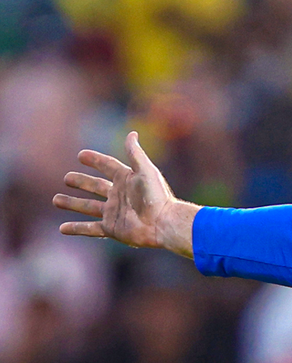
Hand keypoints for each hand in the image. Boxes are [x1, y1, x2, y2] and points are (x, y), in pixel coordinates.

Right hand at [53, 131, 197, 257]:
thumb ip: (135, 152)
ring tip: (56, 199)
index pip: (107, 166)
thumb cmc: (156, 196)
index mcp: (127, 180)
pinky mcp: (113, 229)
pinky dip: (76, 228)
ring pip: (88, 207)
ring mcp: (114, 212)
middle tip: (66, 178)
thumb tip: (132, 133)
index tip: (81, 155)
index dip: (95, 160)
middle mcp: (119, 196)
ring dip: (73, 203)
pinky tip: (62, 228)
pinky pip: (90, 228)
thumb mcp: (145, 170)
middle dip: (81, 182)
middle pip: (95, 187)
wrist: (163, 223)